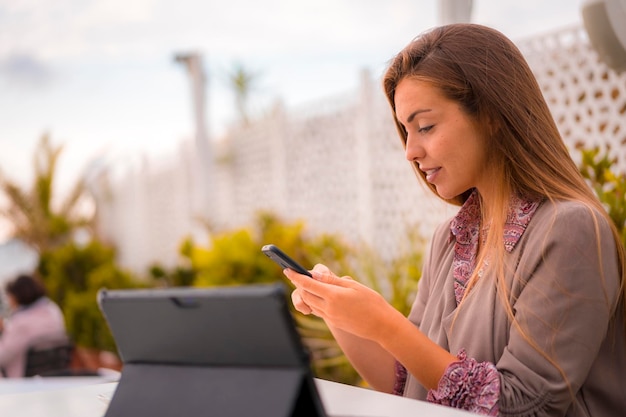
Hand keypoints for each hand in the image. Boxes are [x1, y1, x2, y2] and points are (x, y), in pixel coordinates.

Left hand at [284, 264, 400, 341]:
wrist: (381, 325)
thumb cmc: (372, 302)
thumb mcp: (354, 286)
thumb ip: (333, 280)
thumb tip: (316, 274)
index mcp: (334, 296)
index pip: (308, 284)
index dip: (296, 276)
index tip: (287, 270)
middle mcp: (329, 308)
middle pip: (305, 294)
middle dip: (299, 284)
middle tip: (298, 275)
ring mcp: (330, 317)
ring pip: (310, 303)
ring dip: (306, 293)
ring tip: (307, 284)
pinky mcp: (333, 322)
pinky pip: (318, 311)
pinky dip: (314, 302)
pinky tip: (318, 296)